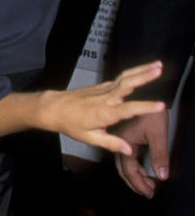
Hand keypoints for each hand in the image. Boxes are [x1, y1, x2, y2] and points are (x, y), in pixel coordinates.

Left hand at [38, 62, 164, 154]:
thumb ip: (111, 143)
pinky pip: (121, 78)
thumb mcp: (90, 138)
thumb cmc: (71, 123)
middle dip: (144, 76)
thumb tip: (129, 151)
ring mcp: (104, 89)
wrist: (54, 108)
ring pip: (125, 77)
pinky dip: (134, 72)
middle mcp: (106, 98)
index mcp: (105, 113)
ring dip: (142, 69)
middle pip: (127, 84)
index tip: (160, 105)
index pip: (129, 109)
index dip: (145, 107)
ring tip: (158, 64)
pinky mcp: (103, 85)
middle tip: (159, 69)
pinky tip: (145, 69)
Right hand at [115, 108, 170, 198]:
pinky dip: (134, 165)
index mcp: (125, 142)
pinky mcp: (123, 135)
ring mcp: (119, 138)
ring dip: (135, 175)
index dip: (140, 184)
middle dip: (136, 183)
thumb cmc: (152, 111)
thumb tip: (162, 175)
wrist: (147, 92)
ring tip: (147, 183)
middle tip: (148, 192)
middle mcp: (119, 141)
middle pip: (124, 169)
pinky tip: (142, 167)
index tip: (150, 193)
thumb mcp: (158, 134)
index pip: (130, 170)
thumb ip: (160, 156)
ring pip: (124, 163)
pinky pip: (126, 155)